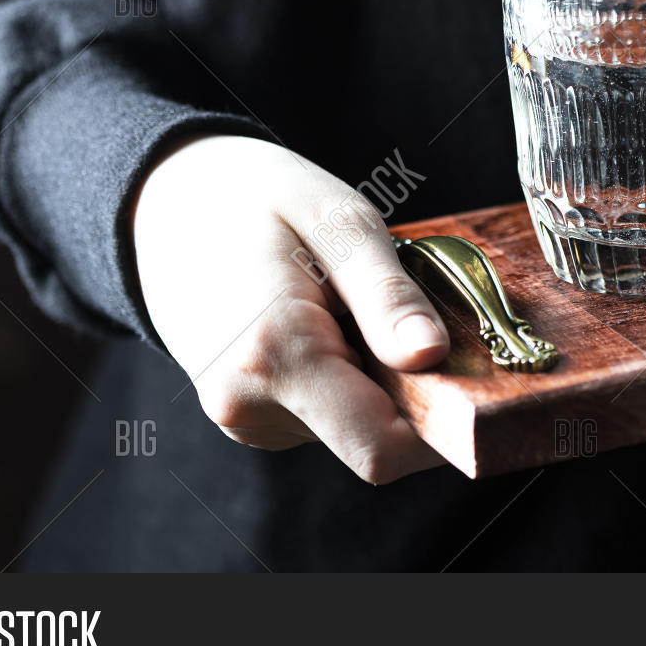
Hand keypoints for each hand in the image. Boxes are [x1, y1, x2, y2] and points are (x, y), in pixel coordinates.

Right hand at [131, 134, 449, 482]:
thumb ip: (387, 296)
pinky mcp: (246, 415)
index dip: (445, 428)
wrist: (167, 201)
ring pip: (352, 427)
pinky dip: (348, 378)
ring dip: (378, 379)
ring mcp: (242, 417)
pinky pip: (323, 415)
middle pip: (374, 438)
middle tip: (413, 315)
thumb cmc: (259, 198)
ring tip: (352, 306)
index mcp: (275, 355)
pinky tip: (329, 322)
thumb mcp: (340, 222)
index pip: (383, 447)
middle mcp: (249, 404)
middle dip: (413, 392)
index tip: (477, 379)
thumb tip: (431, 357)